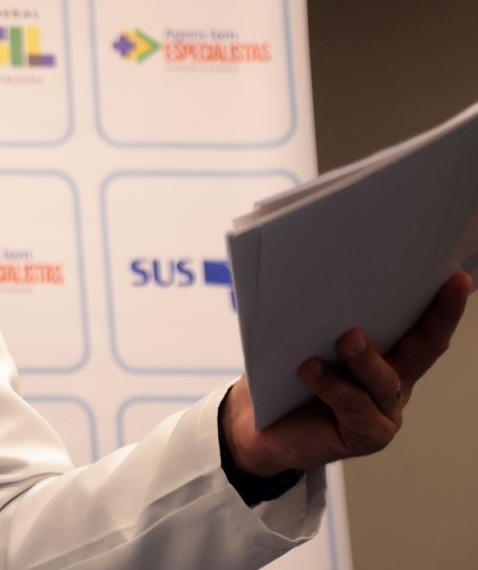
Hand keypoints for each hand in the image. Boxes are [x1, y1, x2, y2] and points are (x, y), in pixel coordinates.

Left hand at [221, 272, 471, 477]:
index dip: (439, 303)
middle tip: (447, 288)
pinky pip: (355, 406)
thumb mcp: (300, 343)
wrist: (254, 430)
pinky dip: (333, 386)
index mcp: (384, 354)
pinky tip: (310, 370)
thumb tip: (318, 280)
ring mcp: (382, 410)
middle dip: (438, 318)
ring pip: (385, 379)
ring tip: (347, 338)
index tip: (456, 276)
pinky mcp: (366, 435)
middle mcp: (392, 381)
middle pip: (424, 349)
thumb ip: (319, 323)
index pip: (417, 326)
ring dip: (366, 357)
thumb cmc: (282, 381)